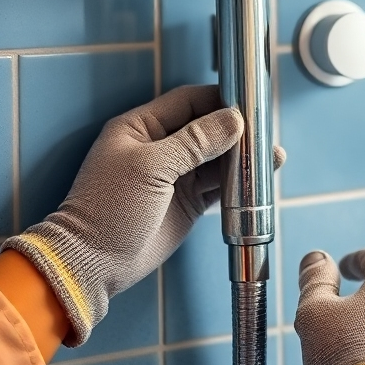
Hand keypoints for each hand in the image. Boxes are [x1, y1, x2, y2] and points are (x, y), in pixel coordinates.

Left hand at [4, 84, 284, 345]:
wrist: (93, 264)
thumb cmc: (109, 210)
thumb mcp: (151, 167)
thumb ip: (194, 142)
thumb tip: (232, 120)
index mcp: (141, 127)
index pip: (188, 101)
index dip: (219, 100)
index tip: (248, 103)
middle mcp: (160, 148)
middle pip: (207, 128)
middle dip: (236, 130)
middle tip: (266, 133)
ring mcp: (175, 176)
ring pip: (216, 158)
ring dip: (242, 158)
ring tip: (271, 158)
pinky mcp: (186, 203)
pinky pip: (218, 187)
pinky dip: (238, 185)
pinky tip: (258, 182)